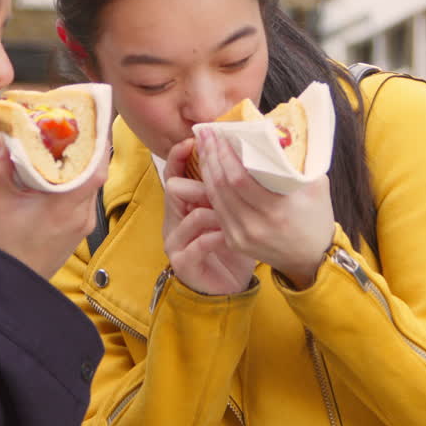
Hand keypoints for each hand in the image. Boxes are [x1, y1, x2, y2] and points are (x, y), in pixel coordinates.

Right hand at [0, 139, 105, 280]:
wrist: (17, 279)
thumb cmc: (10, 244)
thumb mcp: (3, 203)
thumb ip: (2, 169)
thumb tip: (2, 141)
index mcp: (65, 207)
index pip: (95, 174)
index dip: (99, 149)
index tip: (94, 129)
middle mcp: (81, 216)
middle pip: (97, 177)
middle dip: (91, 153)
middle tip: (82, 132)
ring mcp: (85, 224)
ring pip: (94, 188)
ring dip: (87, 169)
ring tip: (74, 148)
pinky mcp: (83, 229)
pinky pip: (88, 200)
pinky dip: (81, 184)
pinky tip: (68, 174)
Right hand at [162, 138, 255, 294]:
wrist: (229, 286)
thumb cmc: (234, 245)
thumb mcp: (233, 212)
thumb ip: (233, 187)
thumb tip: (250, 153)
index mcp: (185, 204)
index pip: (175, 172)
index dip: (181, 156)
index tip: (198, 139)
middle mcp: (176, 219)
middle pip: (176, 189)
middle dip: (202, 183)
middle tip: (225, 178)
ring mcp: (176, 241)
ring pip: (189, 216)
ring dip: (214, 212)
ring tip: (234, 213)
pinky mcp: (183, 262)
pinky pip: (197, 244)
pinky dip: (215, 238)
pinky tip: (230, 236)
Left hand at [196, 129, 333, 288]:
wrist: (312, 259)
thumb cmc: (317, 219)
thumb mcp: (317, 187)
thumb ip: (298, 162)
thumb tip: (278, 134)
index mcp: (276, 212)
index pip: (239, 179)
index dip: (225, 155)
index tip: (219, 132)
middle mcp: (254, 226)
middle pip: (222, 186)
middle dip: (211, 156)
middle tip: (206, 133)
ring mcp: (241, 236)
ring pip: (214, 198)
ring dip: (207, 170)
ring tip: (204, 147)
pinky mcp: (234, 241)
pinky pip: (217, 210)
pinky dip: (210, 188)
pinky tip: (209, 171)